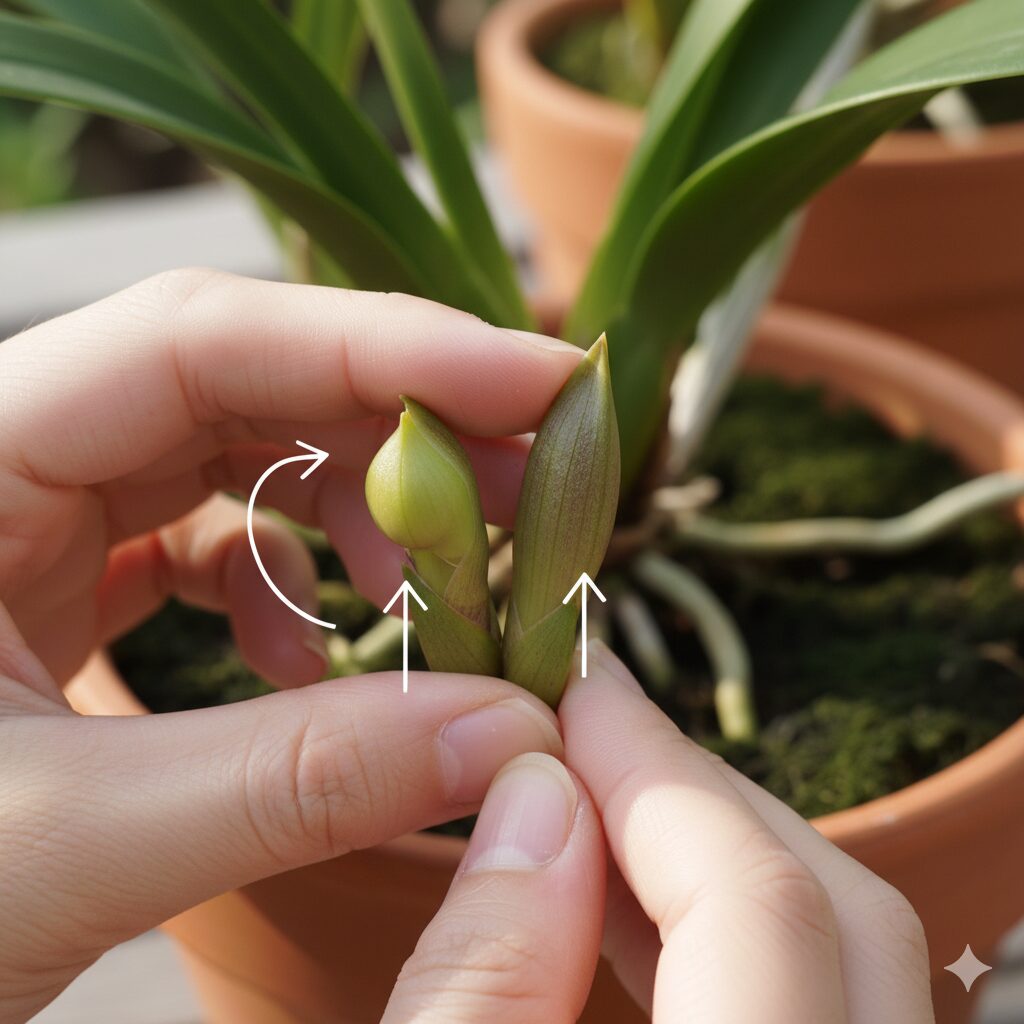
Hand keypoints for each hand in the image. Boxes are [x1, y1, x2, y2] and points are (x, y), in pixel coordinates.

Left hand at [0, 270, 579, 1021]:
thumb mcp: (63, 844)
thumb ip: (290, 784)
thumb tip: (505, 730)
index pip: (195, 338)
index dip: (386, 346)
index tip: (536, 384)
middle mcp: (8, 458)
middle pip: (242, 382)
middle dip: (399, 433)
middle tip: (525, 487)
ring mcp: (39, 516)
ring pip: (238, 453)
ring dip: (355, 514)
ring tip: (423, 598)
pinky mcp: (71, 579)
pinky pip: (212, 537)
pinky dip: (293, 585)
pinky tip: (310, 661)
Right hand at [385, 642, 934, 1023]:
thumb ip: (481, 973)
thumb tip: (538, 790)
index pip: (761, 912)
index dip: (658, 774)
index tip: (572, 690)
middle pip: (842, 911)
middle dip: (698, 796)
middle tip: (581, 732)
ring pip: (856, 946)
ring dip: (718, 851)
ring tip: (597, 798)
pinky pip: (833, 993)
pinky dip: (735, 928)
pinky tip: (636, 901)